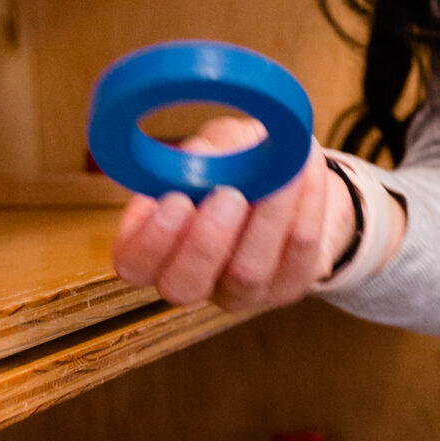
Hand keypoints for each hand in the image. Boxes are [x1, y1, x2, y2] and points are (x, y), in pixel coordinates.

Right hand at [111, 119, 363, 315]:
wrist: (287, 179)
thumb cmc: (235, 163)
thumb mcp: (211, 148)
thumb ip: (202, 154)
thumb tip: (205, 157)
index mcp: (157, 248)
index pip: (134, 264)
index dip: (149, 240)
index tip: (174, 199)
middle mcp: (195, 280)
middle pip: (184, 286)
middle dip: (204, 242)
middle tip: (228, 195)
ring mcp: (241, 292)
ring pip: (248, 272)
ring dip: (267, 217)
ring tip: (282, 170)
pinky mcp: (287, 286)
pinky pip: (298, 253)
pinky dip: (306, 205)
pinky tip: (306, 169)